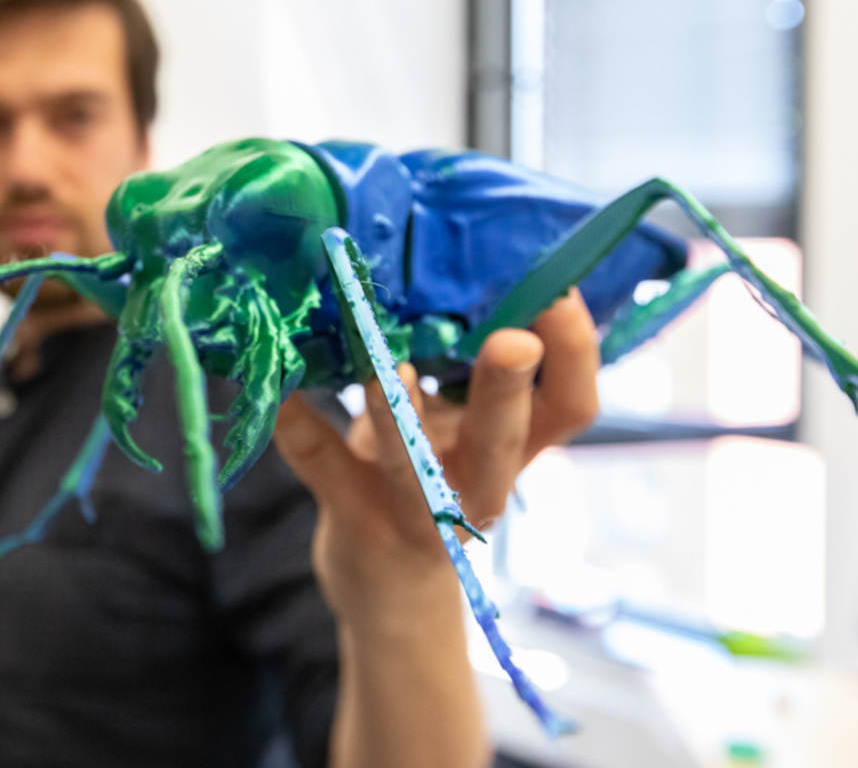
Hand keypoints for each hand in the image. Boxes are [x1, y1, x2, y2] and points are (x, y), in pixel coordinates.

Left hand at [273, 290, 598, 624]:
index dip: (576, 354)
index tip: (563, 289)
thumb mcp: (466, 431)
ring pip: (412, 461)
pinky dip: (299, 424)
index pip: (569, 406)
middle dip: (507, 387)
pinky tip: (281, 390)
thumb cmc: (436, 480)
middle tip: (514, 340)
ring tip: (390, 366)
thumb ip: (466, 373)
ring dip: (399, 410)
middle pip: (505, 437)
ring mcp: (415, 508)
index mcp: (515, 449)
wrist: (391, 588)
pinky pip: (323, 464)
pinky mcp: (353, 517)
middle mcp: (477, 482)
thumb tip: (449, 268)